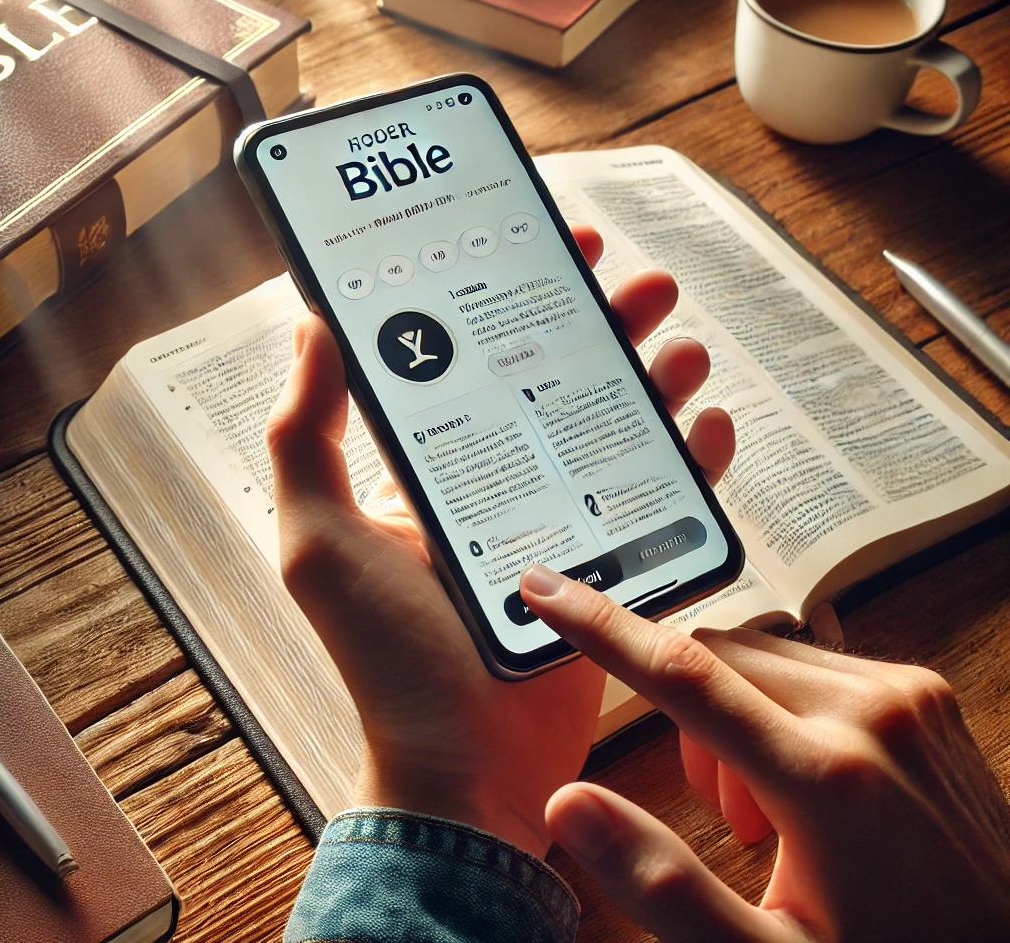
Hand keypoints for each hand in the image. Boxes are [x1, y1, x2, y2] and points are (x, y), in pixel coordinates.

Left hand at [266, 223, 734, 857]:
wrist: (465, 769)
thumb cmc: (388, 660)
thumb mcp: (322, 541)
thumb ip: (308, 437)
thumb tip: (312, 328)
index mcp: (435, 468)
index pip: (480, 360)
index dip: (518, 299)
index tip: (553, 248)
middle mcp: (499, 484)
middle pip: (563, 382)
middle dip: (605, 326)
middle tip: (643, 285)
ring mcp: (561, 522)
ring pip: (620, 429)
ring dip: (655, 380)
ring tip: (684, 346)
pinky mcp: (612, 566)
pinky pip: (662, 499)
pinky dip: (692, 460)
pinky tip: (709, 425)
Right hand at [522, 571, 1009, 939]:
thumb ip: (664, 885)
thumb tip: (569, 803)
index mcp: (826, 779)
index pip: (682, 676)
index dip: (600, 627)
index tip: (543, 589)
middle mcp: (872, 711)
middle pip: (716, 657)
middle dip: (688, 718)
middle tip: (729, 816)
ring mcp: (907, 692)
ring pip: (758, 655)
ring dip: (733, 713)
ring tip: (774, 810)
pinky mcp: (924, 689)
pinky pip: (809, 661)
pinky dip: (780, 705)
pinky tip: (813, 781)